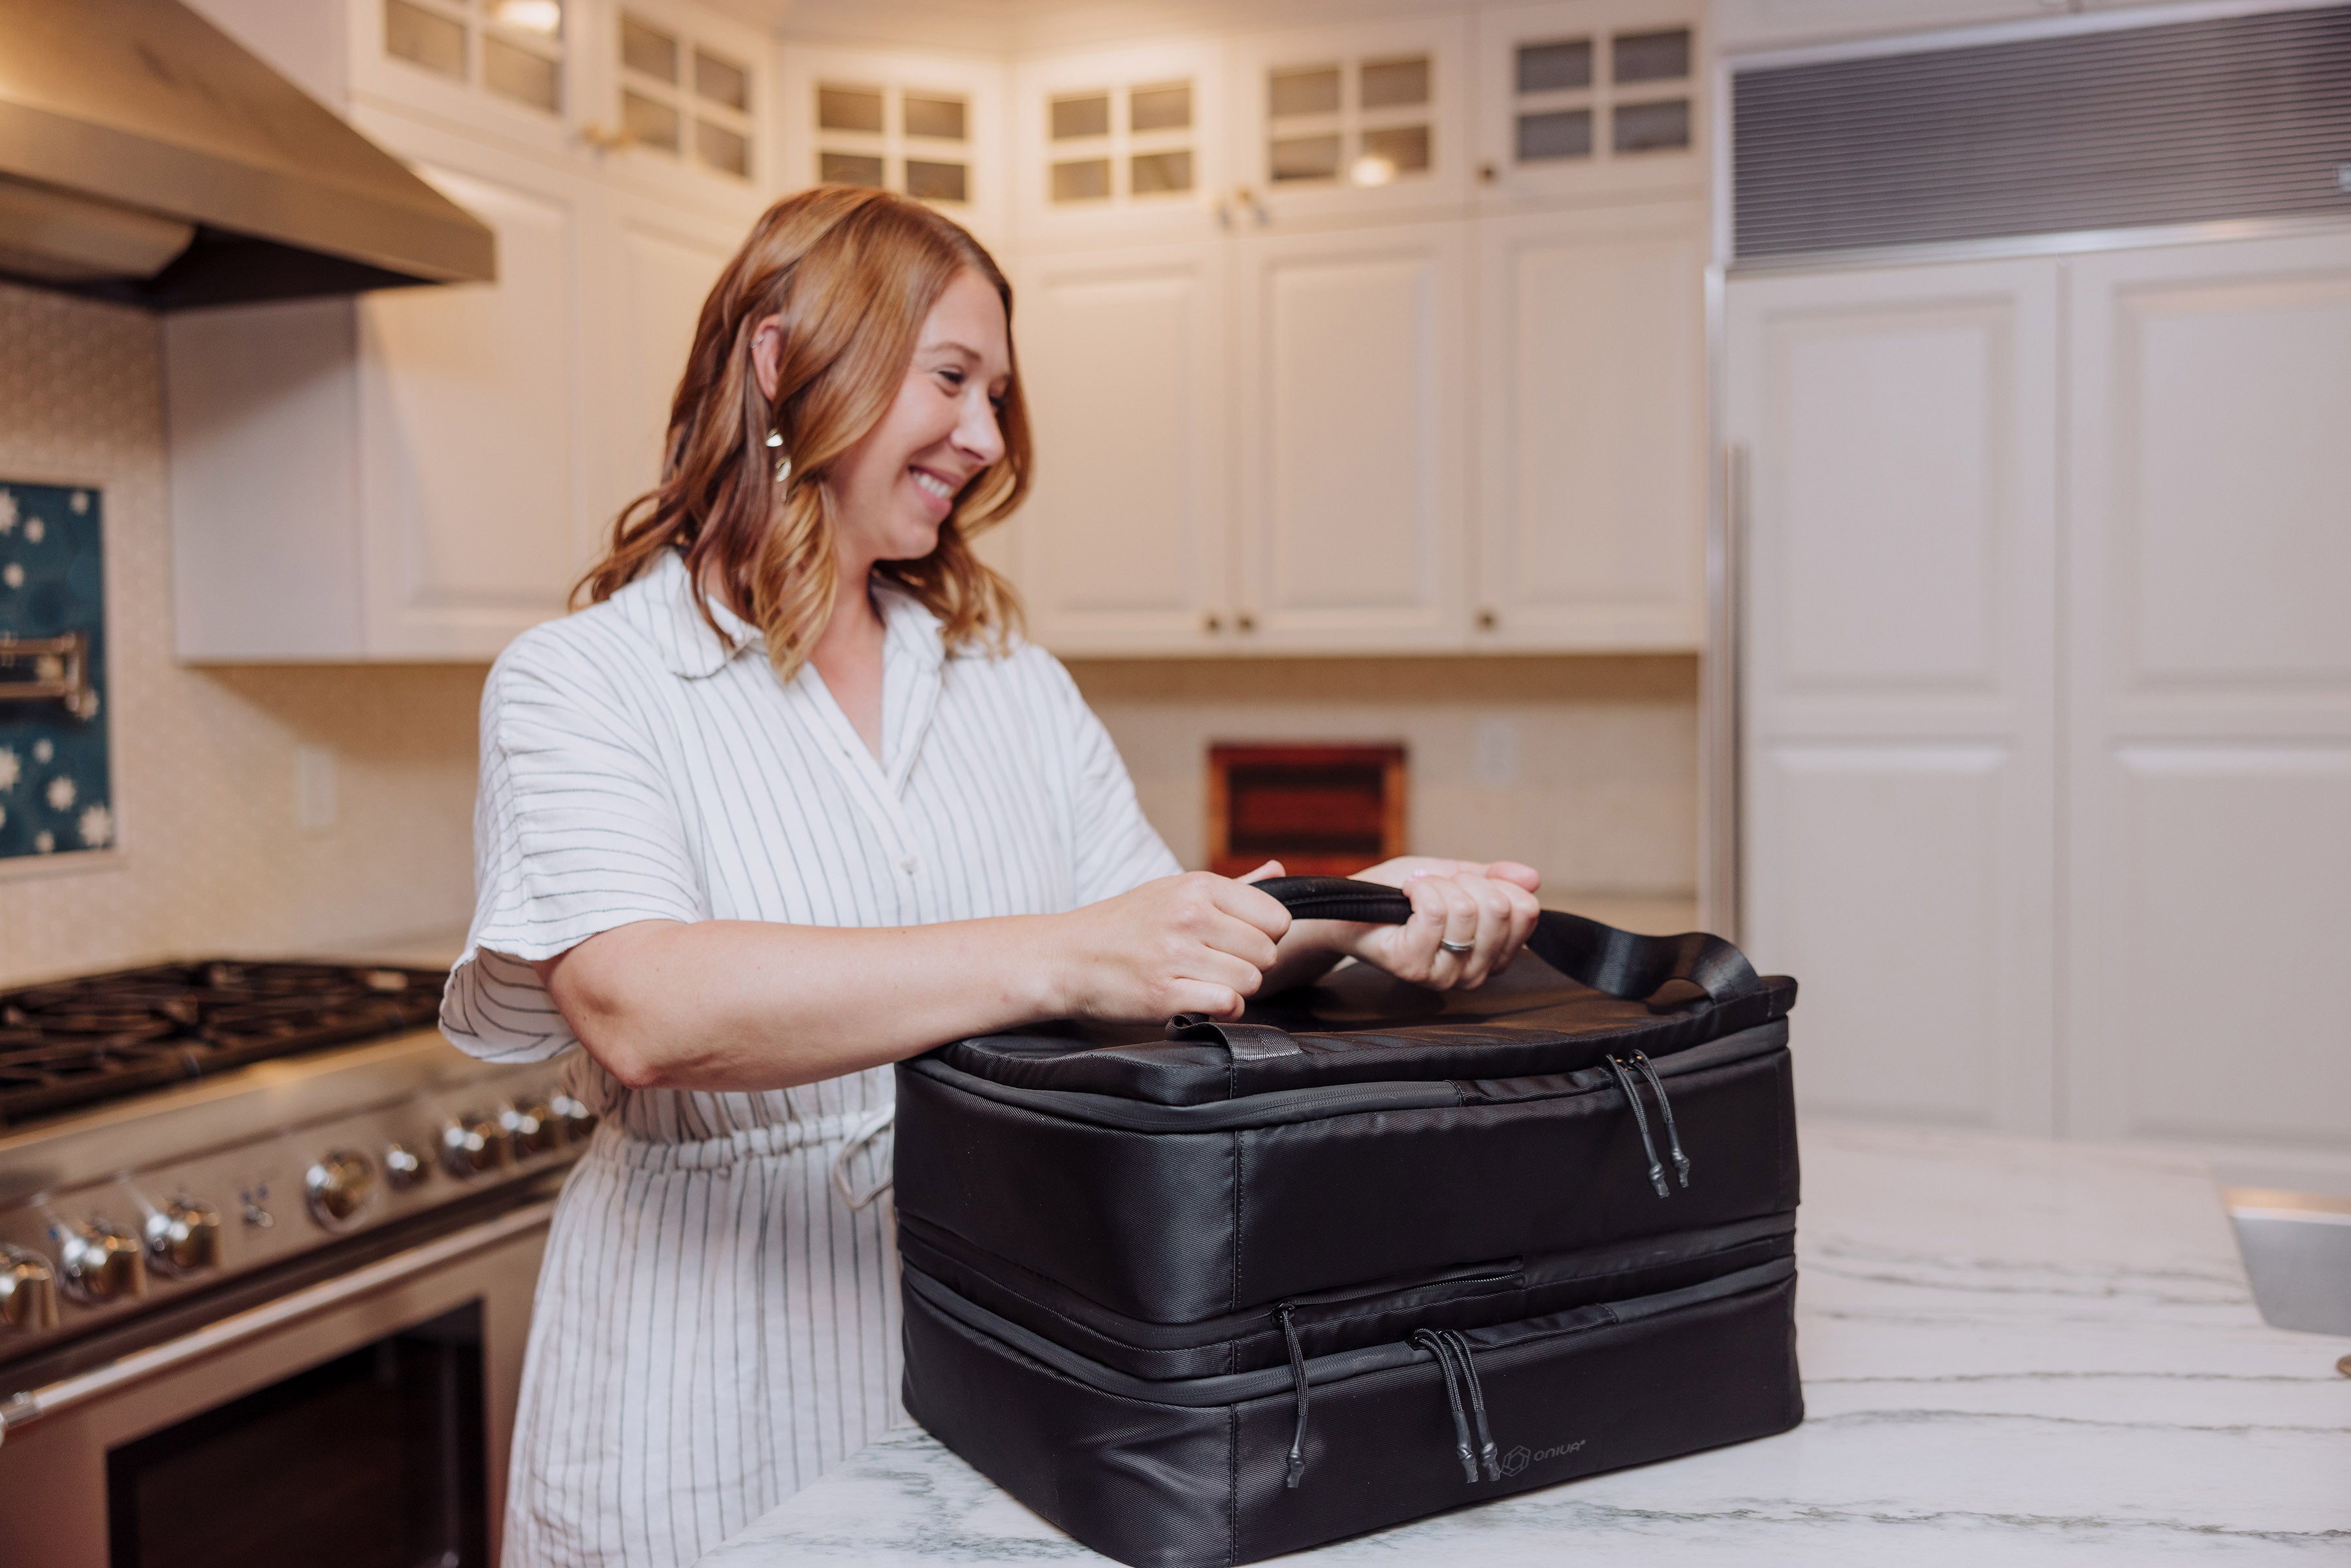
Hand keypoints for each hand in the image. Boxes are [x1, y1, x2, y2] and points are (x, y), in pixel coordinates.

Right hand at [1049, 871, 1291, 1021]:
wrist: (1065, 957)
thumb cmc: (1123, 926)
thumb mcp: (1174, 891)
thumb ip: (1233, 886)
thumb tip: (1279, 872)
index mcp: (1199, 886)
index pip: (1275, 917)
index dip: (1265, 936)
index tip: (1239, 943)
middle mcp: (1190, 915)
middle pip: (1267, 953)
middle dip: (1249, 966)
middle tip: (1217, 967)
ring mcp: (1176, 955)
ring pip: (1250, 982)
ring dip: (1234, 990)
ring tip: (1203, 982)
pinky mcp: (1164, 994)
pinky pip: (1227, 1006)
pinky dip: (1220, 1010)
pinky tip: (1198, 1000)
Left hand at [1328, 857, 1541, 990]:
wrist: (1349, 909)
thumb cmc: (1398, 895)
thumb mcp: (1453, 877)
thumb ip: (1493, 878)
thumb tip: (1533, 877)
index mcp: (1493, 954)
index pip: (1526, 912)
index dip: (1495, 883)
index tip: (1464, 884)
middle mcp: (1475, 973)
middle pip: (1500, 908)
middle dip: (1465, 882)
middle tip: (1436, 889)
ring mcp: (1445, 975)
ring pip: (1468, 910)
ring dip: (1437, 886)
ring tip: (1416, 894)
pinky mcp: (1414, 967)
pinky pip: (1435, 912)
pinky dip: (1419, 890)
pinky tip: (1406, 898)